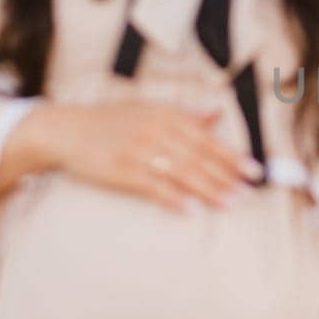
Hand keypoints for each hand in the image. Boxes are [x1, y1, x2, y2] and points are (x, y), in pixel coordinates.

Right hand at [12, 101, 258, 209]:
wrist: (66, 129)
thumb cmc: (111, 120)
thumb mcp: (148, 108)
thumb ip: (185, 114)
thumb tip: (217, 113)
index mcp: (165, 114)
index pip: (206, 138)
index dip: (232, 155)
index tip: (253, 171)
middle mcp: (155, 130)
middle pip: (198, 157)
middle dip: (226, 176)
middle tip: (248, 193)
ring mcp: (138, 151)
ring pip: (181, 173)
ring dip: (208, 190)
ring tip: (229, 204)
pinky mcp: (121, 171)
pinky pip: (153, 187)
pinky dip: (173, 198)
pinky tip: (191, 210)